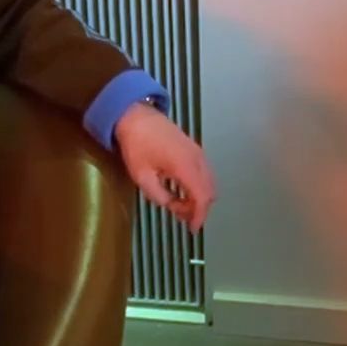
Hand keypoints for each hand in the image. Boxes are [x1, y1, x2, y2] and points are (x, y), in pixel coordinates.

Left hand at [114, 103, 215, 233]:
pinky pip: (205, 172)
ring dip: (199, 196)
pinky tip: (182, 189)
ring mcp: (198, 152)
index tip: (192, 230)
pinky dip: (199, 185)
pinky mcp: (194, 148)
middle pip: (210, 191)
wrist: (136, 116)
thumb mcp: (142, 176)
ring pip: (209, 181)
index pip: (202, 198)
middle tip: (181, 218)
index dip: (199, 216)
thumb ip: (159, 195)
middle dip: (199, 208)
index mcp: (185, 167)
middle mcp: (198, 159)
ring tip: (180, 205)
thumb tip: (170, 205)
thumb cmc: (136, 145)